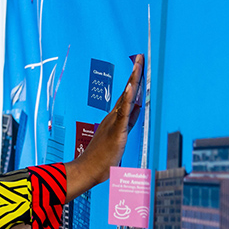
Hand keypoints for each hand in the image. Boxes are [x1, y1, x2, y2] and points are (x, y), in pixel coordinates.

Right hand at [64, 54, 143, 201]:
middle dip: (135, 75)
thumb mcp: (118, 139)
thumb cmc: (101, 160)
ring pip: (126, 98)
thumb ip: (127, 123)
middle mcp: (113, 117)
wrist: (88, 170)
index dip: (134, 82)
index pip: (127, 97)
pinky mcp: (117, 131)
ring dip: (133, 81)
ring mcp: (114, 122)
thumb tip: (137, 110)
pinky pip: (123, 113)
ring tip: (138, 65)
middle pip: (127, 92)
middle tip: (140, 58)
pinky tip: (131, 88)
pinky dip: (127, 100)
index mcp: (115, 119)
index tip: (139, 68)